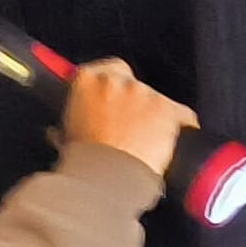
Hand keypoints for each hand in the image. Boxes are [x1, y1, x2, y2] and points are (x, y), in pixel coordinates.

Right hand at [55, 56, 192, 179]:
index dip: (114, 87)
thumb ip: (74, 121)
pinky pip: (183, 116)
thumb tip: (62, 130)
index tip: (116, 99)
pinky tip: (171, 143)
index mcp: (87, 80)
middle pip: (134, 84)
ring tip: (146, 143)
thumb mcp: (67, 134)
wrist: (108, 178)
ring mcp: (145, 94)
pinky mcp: (168, 109)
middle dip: (135, 103)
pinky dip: (182, 128)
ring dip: (155, 117)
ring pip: (158, 101)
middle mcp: (117, 81)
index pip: (107, 69)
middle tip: (131, 127)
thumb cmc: (85, 161)